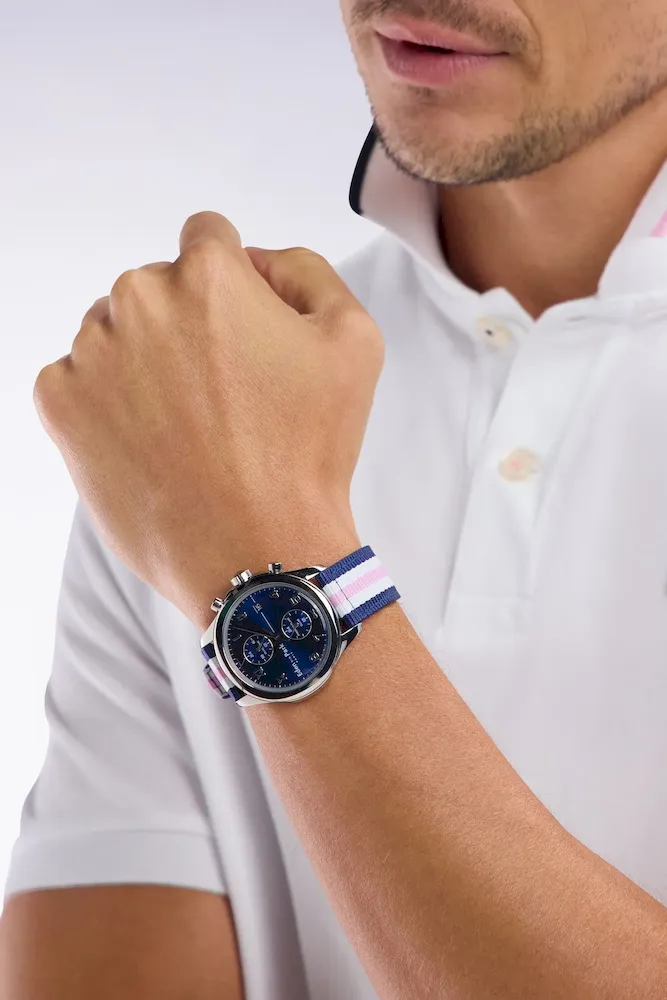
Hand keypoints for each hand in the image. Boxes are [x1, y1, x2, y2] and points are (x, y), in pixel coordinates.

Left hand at [32, 212, 381, 621]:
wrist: (256, 550)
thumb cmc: (308, 453)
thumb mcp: (354, 341)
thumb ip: (307, 271)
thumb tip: (257, 260)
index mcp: (208, 276)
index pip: (208, 239)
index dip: (234, 284)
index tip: (243, 334)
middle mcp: (139, 300)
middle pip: (158, 288)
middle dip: (187, 324)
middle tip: (223, 393)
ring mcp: (92, 353)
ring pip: (115, 332)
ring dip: (143, 361)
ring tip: (185, 425)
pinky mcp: (60, 406)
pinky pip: (77, 380)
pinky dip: (106, 403)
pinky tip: (149, 441)